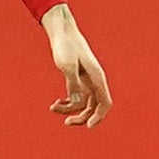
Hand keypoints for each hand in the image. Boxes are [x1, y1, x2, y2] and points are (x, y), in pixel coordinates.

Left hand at [44, 8, 110, 128]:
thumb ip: (73, 84)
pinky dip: (68, 103)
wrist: (62, 31)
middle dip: (82, 117)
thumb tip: (76, 103)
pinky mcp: (78, 78)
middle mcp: (94, 81)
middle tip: (66, 122)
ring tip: (53, 107)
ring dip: (70, 109)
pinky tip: (57, 102)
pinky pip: (77, 97)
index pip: (105, 102)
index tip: (89, 126)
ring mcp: (86, 80)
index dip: (99, 116)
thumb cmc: (65, 46)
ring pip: (83, 103)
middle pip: (94, 107)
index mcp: (97, 77)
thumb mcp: (67, 65)